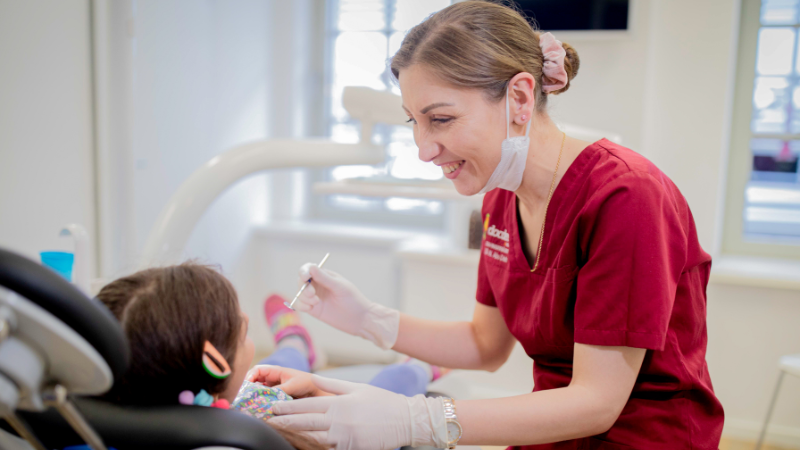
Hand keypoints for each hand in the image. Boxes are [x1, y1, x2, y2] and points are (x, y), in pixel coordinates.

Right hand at [245, 365, 332, 398]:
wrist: (318, 393)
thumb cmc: (307, 383)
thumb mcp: (292, 385)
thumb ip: (279, 390)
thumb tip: (266, 398)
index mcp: (275, 371)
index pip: (258, 370)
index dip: (250, 376)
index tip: (246, 385)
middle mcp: (273, 380)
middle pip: (255, 382)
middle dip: (249, 389)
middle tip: (244, 398)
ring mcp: (274, 390)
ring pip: (259, 392)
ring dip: (254, 398)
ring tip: (249, 405)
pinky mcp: (276, 399)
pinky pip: (266, 401)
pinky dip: (261, 404)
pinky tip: (258, 410)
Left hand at [271, 375, 447, 449]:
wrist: (406, 420)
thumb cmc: (381, 402)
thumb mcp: (356, 388)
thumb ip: (332, 385)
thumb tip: (312, 380)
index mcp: (339, 403)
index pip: (306, 405)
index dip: (287, 407)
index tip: (272, 407)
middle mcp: (339, 420)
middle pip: (305, 423)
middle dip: (285, 422)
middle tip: (268, 421)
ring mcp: (344, 438)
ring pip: (313, 438)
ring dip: (296, 436)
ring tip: (281, 433)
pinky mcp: (351, 449)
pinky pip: (328, 449)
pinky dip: (315, 447)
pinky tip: (304, 445)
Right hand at [295, 263, 399, 349]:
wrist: (359, 319)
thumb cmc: (353, 300)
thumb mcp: (339, 287)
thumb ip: (325, 278)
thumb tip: (311, 267)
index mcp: (325, 276)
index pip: (308, 269)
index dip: (304, 272)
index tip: (305, 277)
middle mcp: (318, 285)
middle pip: (301, 281)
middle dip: (304, 287)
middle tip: (313, 294)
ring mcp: (315, 297)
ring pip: (300, 293)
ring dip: (304, 297)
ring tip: (316, 302)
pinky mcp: (314, 309)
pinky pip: (300, 305)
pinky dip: (302, 306)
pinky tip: (311, 309)